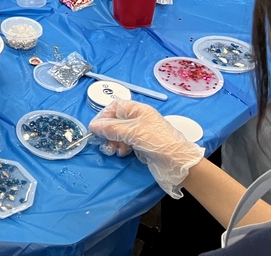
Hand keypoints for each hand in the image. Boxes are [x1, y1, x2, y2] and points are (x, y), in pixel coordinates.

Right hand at [90, 100, 204, 198]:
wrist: (178, 163)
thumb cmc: (157, 141)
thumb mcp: (132, 132)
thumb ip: (111, 129)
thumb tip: (92, 126)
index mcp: (138, 110)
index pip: (115, 107)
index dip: (104, 116)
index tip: (95, 128)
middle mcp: (138, 119)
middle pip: (116, 121)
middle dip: (107, 131)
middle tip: (103, 143)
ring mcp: (140, 132)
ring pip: (119, 133)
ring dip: (113, 141)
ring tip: (112, 150)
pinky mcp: (142, 145)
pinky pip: (126, 142)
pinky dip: (121, 147)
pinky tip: (122, 153)